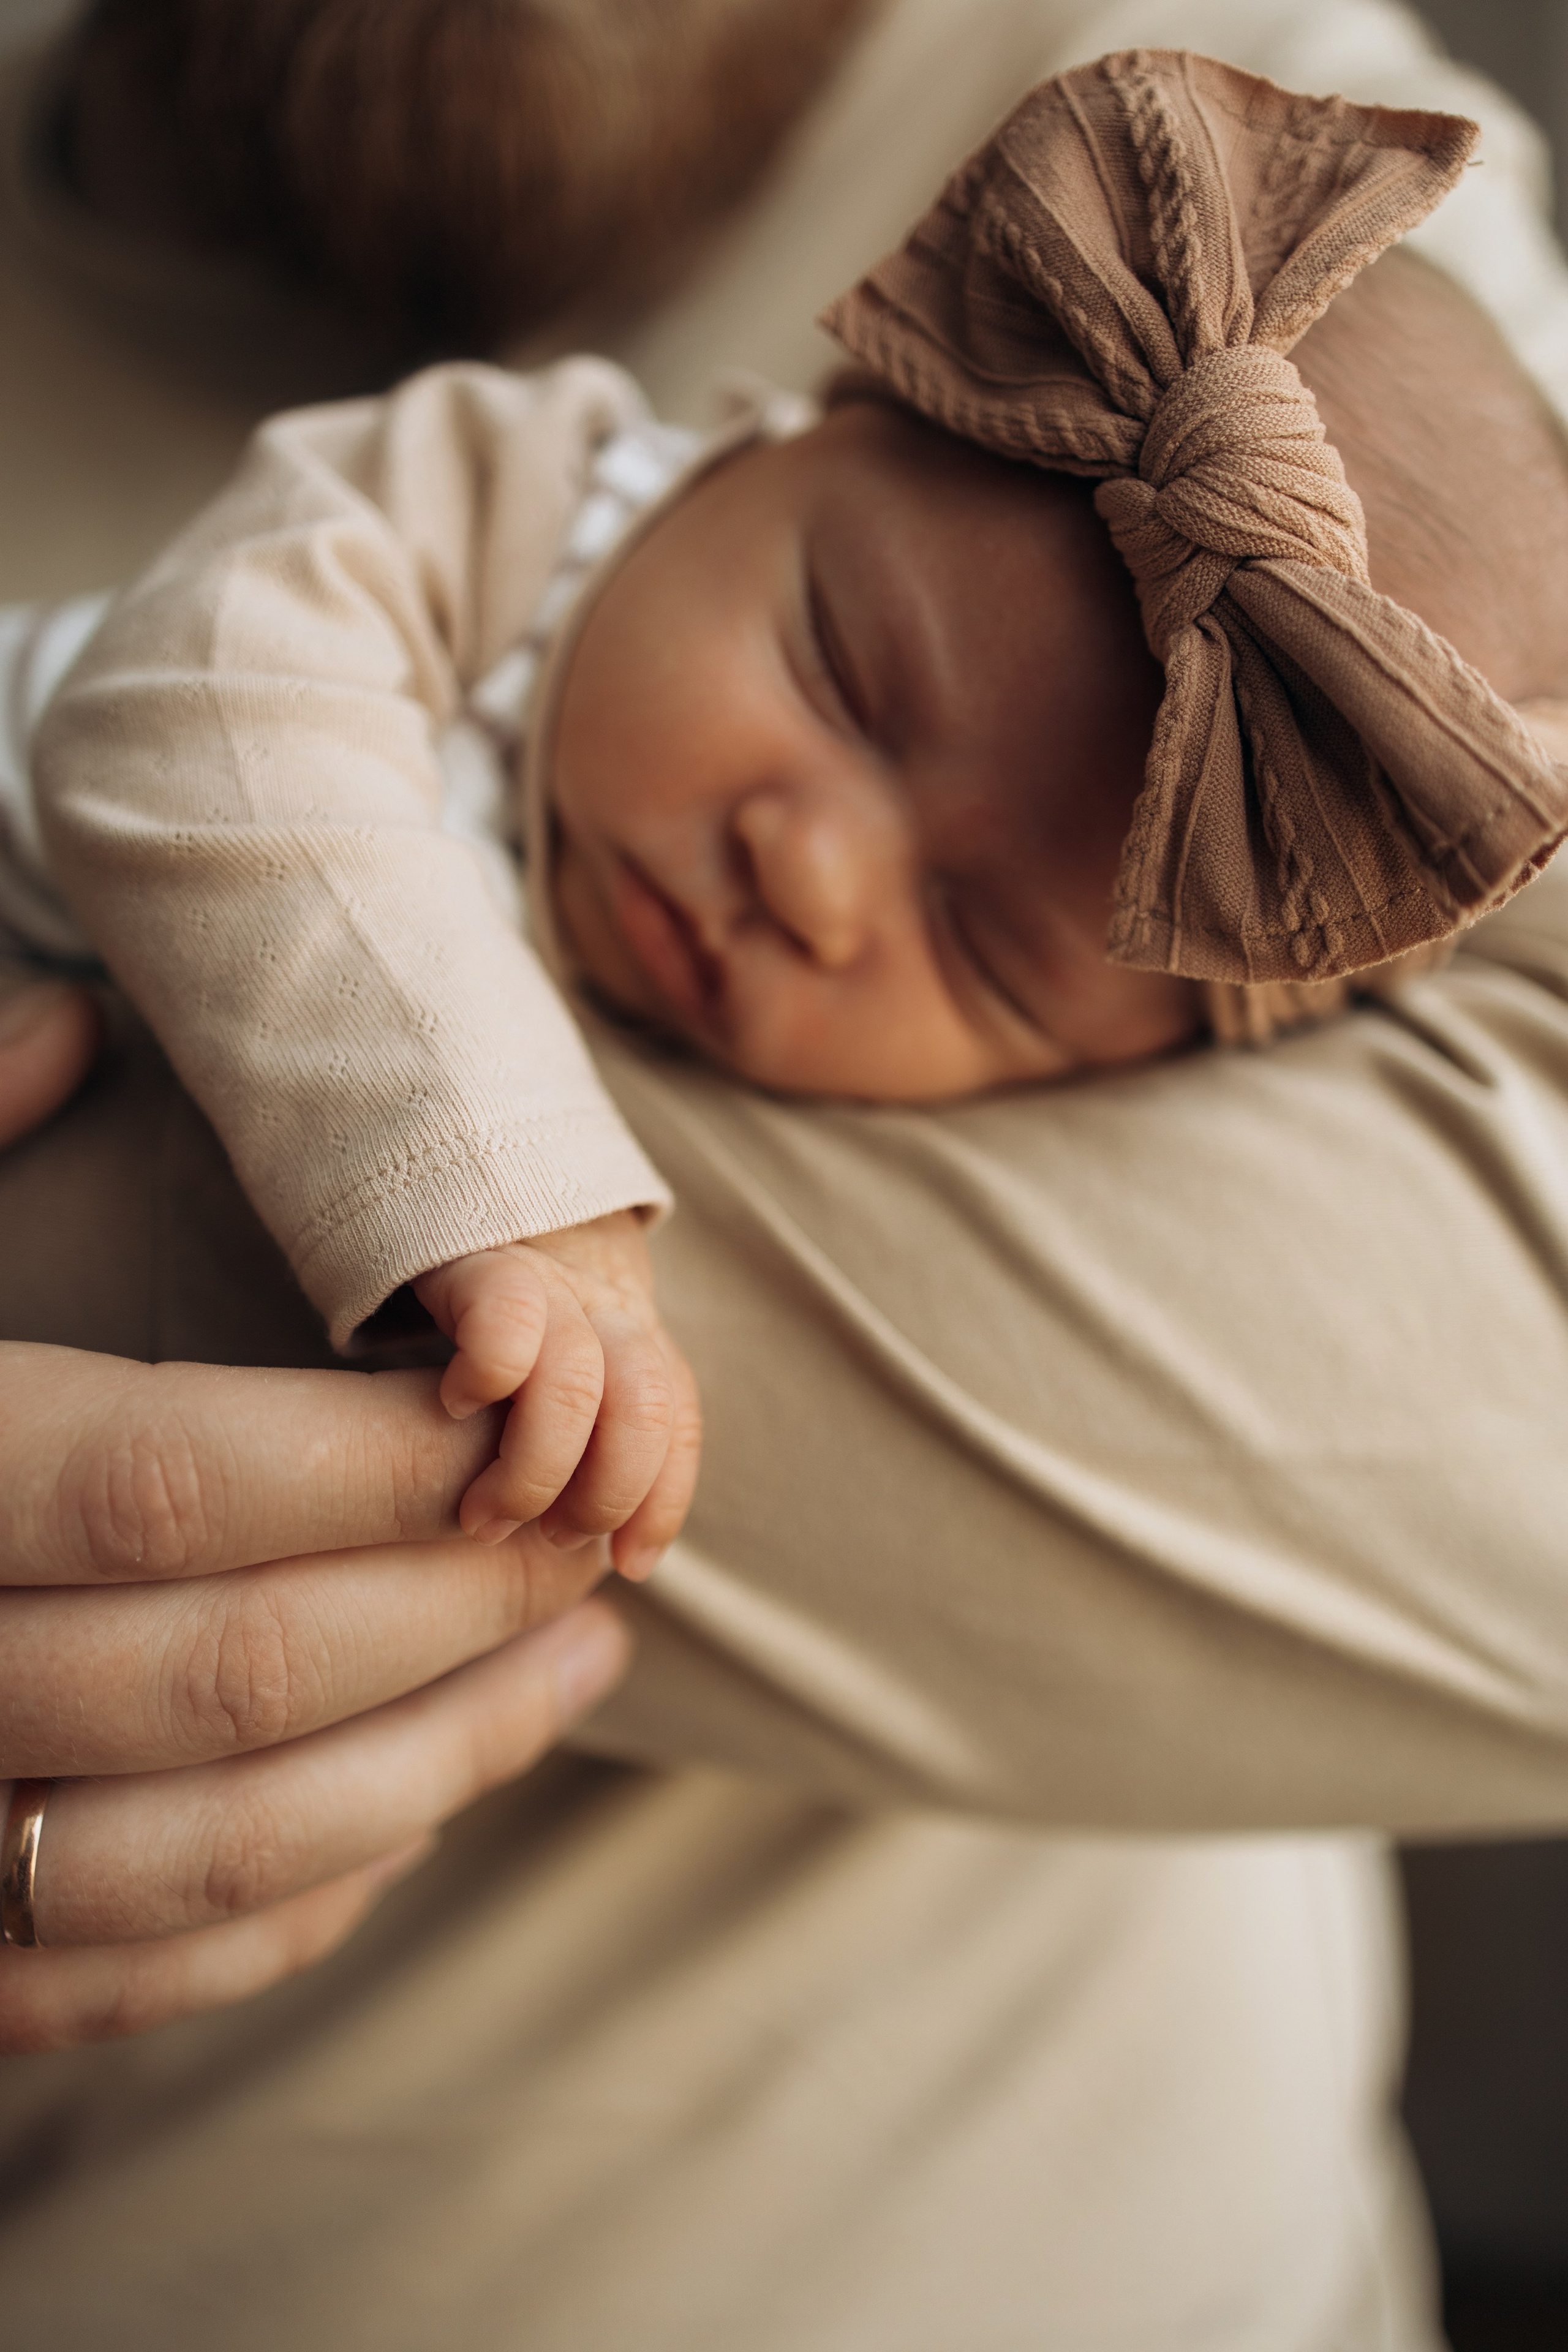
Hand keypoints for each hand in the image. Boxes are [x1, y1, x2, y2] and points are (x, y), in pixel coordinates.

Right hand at [0, 990, 631, 2052]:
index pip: (164, 1482)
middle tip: (590, 1531)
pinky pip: (134, 1974)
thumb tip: (72, 1025)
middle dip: (454, 1601)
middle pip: (229, 1670)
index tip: (510, 1414)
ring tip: (582, 1662)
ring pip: (216, 1848)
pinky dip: (303, 1904)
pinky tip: (421, 1808)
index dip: (369, 1457)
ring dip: (440, 1762)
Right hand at [413, 1213, 701, 1578]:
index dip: (664, 1501)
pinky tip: (455, 1406)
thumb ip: (582, 1427)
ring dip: (534, 1473)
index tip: (631, 1564)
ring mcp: (549, 1284)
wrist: (456, 1173)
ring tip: (485, 1515)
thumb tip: (585, 1545)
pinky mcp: (484, 1261)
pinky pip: (508, 1326)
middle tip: (548, 1536)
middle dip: (603, 1495)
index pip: (676, 1424)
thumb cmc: (500, 1308)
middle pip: (644, 1411)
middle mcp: (606, 1310)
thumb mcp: (558, 1362)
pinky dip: (488, 1378)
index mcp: (635, 1338)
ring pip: (578, 1386)